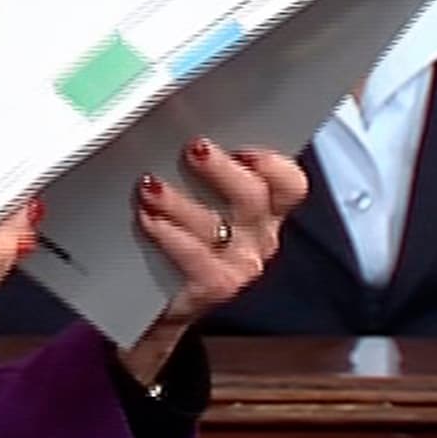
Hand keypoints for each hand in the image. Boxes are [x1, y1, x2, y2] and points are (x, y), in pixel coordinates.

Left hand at [118, 140, 305, 381]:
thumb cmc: (182, 241)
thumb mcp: (201, 203)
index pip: (289, 184)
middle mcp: (259, 237)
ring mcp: (240, 265)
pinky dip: (168, 235)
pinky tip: (147, 220)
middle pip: (253, 196)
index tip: (243, 147)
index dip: (273, 164)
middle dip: (221, 169)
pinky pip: (194, 256)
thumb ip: (204, 174)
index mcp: (264, 211)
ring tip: (150, 186)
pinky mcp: (215, 286)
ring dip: (179, 201)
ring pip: (216, 225)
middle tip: (192, 150)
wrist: (162, 301)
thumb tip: (184, 135)